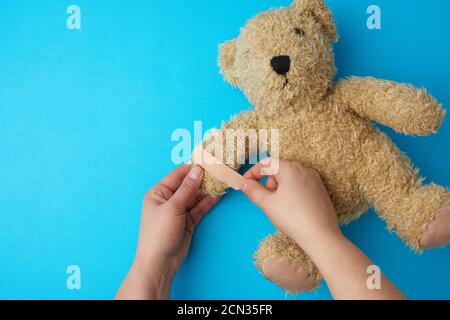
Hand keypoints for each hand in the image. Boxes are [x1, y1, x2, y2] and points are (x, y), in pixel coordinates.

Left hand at [116, 165, 220, 299]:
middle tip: (218, 169)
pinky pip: (199, 208)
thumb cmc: (159, 233)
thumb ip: (187, 188)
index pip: (177, 175)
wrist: (160, 262)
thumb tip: (197, 170)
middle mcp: (168, 200)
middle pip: (187, 185)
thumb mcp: (173, 207)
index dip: (192, 168)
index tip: (207, 161)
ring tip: (222, 180)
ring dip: (207, 190)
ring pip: (195, 197)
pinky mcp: (188, 221)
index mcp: (158, 193)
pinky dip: (208, 202)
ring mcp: (178, 211)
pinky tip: (218, 195)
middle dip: (202, 179)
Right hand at [241, 159, 339, 247]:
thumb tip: (244, 183)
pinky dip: (291, 194)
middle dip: (268, 184)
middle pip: (278, 171)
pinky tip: (292, 211)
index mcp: (291, 169)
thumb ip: (252, 190)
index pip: (266, 164)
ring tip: (280, 209)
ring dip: (279, 190)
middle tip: (265, 201)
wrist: (321, 236)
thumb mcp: (267, 204)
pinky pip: (300, 187)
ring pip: (289, 180)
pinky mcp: (320, 191)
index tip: (245, 183)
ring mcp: (315, 180)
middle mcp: (305, 170)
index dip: (253, 173)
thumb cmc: (294, 219)